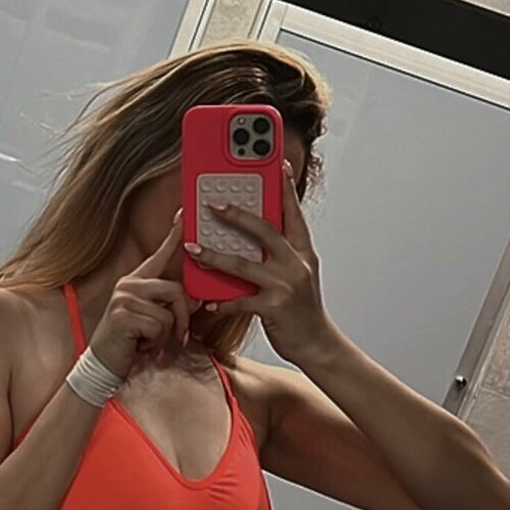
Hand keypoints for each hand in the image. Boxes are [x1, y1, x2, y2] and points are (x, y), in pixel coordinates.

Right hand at [88, 211, 200, 378]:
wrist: (103, 366)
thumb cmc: (129, 344)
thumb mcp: (152, 321)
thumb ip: (169, 307)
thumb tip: (196, 301)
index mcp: (135, 282)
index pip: (158, 255)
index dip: (173, 236)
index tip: (184, 214)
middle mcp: (128, 285)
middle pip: (175, 290)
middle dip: (182, 318)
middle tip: (178, 338)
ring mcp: (123, 298)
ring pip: (168, 312)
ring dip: (166, 335)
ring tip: (150, 343)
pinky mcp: (123, 315)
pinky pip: (158, 326)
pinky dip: (156, 343)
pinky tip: (141, 348)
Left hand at [184, 159, 336, 365]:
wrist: (317, 344)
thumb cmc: (302, 311)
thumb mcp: (298, 277)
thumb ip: (280, 257)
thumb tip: (251, 242)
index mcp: (302, 253)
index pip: (294, 214)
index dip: (285, 189)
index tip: (276, 165)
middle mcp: (296, 264)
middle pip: (264, 230)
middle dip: (236, 214)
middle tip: (213, 204)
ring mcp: (285, 285)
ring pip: (243, 264)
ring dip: (213, 256)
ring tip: (192, 249)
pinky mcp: (274, 307)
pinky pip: (240, 301)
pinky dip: (222, 302)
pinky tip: (208, 303)